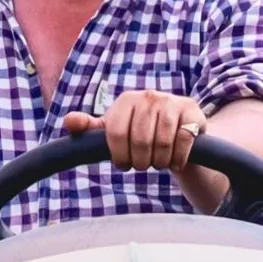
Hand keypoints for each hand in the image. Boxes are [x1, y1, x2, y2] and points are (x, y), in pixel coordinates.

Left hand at [67, 91, 207, 174]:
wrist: (178, 129)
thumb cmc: (139, 131)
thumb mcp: (114, 129)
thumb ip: (90, 128)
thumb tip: (69, 122)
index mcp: (126, 100)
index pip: (116, 133)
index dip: (119, 156)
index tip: (123, 164)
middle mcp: (149, 96)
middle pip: (140, 142)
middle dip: (140, 161)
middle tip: (143, 165)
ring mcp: (172, 102)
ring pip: (162, 144)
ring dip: (159, 162)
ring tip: (158, 162)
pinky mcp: (193, 112)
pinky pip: (183, 143)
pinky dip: (178, 159)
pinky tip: (175, 161)